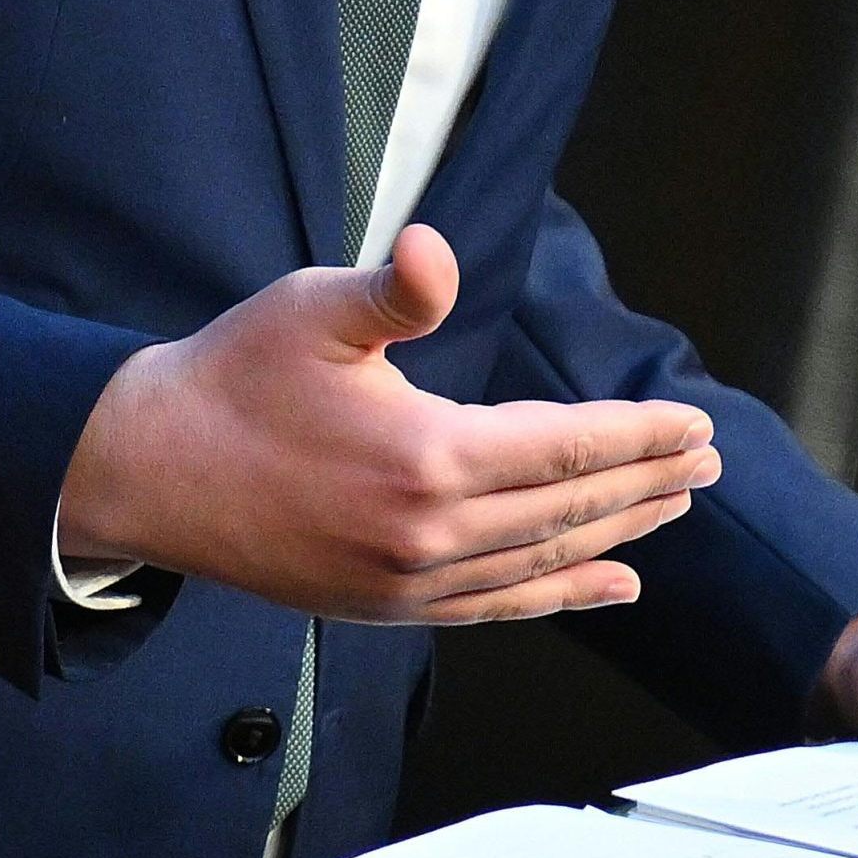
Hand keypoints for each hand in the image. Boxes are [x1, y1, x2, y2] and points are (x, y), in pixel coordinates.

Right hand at [59, 225, 721, 622]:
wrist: (149, 471)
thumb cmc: (234, 376)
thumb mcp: (310, 309)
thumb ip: (391, 289)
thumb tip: (433, 250)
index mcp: (426, 456)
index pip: (565, 446)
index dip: (639, 435)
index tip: (695, 423)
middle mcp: (430, 533)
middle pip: (571, 508)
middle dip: (648, 482)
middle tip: (708, 460)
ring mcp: (409, 581)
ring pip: (545, 561)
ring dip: (619, 532)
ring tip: (676, 507)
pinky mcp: (388, 607)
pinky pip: (499, 606)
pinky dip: (564, 594)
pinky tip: (614, 583)